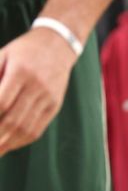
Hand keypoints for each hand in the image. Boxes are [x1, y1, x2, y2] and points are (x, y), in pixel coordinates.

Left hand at [0, 28, 77, 154]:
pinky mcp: (55, 105)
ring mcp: (49, 97)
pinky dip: (21, 141)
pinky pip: (37, 129)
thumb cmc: (24, 51)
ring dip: (6, 144)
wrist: (59, 45)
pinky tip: (8, 145)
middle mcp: (38, 85)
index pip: (1, 103)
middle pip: (12, 120)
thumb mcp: (3, 55)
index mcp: (22, 71)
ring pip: (25, 129)